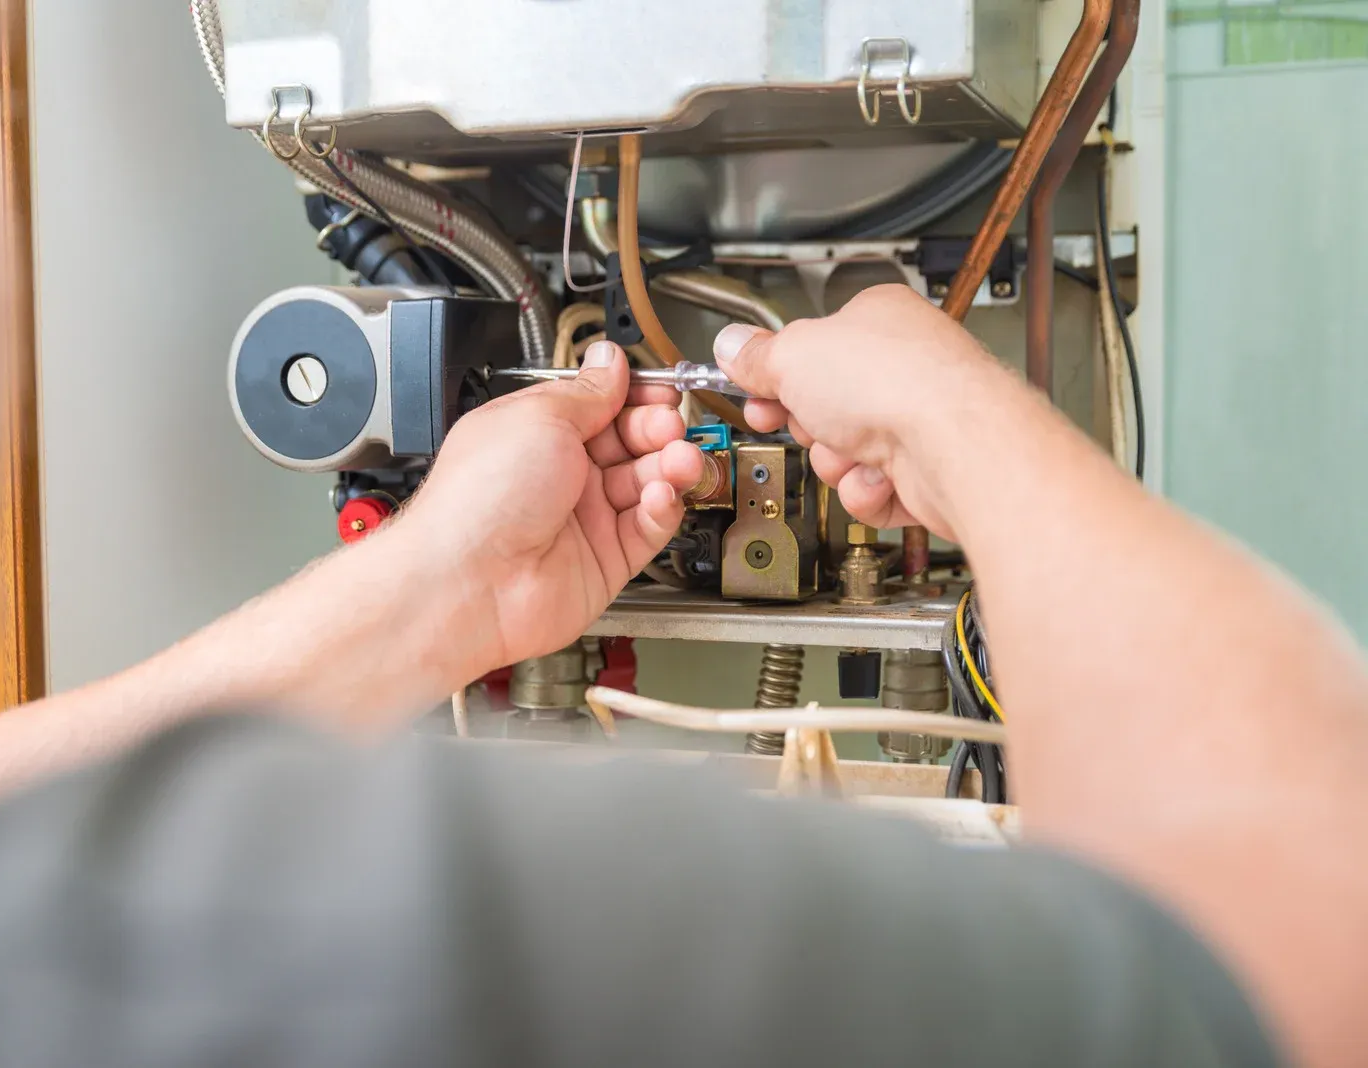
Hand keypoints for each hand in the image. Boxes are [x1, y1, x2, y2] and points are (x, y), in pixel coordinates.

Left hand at [397, 341, 703, 679]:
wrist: (469, 582)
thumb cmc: (479, 501)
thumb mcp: (540, 416)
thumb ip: (588, 391)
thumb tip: (610, 360)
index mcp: (538, 432)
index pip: (602, 405)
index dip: (636, 396)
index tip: (661, 390)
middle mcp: (561, 474)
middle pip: (631, 442)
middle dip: (657, 429)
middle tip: (669, 425)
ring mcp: (584, 518)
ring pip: (646, 484)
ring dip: (669, 466)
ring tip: (678, 459)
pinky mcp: (606, 560)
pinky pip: (648, 528)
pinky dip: (662, 509)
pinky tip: (660, 495)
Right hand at [713, 284, 1000, 539]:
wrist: (955, 446)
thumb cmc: (897, 384)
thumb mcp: (793, 355)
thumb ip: (757, 355)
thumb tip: (732, 346)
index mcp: (876, 319)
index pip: (811, 346)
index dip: (776, 372)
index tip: (754, 388)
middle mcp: (902, 366)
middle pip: (823, 405)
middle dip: (808, 424)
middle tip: (807, 420)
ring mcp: (917, 420)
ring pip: (842, 454)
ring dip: (836, 460)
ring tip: (854, 449)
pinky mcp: (926, 472)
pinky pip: (869, 490)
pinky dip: (866, 491)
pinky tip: (881, 476)